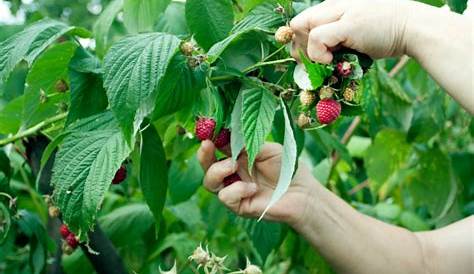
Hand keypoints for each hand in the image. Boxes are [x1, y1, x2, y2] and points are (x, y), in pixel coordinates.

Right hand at [197, 140, 315, 226]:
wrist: (303, 192)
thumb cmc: (287, 168)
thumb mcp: (267, 149)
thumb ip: (247, 143)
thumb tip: (225, 134)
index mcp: (238, 157)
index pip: (217, 148)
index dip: (210, 139)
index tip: (207, 130)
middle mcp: (233, 174)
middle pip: (207, 166)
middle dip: (203, 155)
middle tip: (206, 144)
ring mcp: (234, 190)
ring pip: (210, 183)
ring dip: (217, 171)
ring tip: (234, 165)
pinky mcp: (239, 206)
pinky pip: (225, 197)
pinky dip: (236, 190)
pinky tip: (252, 188)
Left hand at [290, 0, 410, 62]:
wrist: (415, 27)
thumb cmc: (388, 32)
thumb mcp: (355, 30)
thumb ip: (335, 35)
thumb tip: (317, 54)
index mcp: (335, 4)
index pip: (303, 20)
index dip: (300, 41)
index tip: (309, 57)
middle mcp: (334, 3)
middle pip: (297, 23)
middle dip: (299, 47)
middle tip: (314, 62)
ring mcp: (341, 11)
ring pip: (301, 27)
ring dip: (308, 51)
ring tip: (326, 60)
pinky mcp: (349, 24)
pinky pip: (318, 38)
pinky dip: (318, 54)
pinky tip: (333, 59)